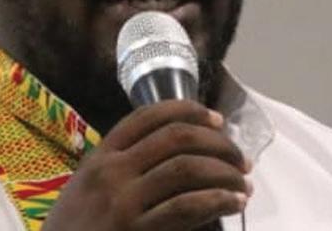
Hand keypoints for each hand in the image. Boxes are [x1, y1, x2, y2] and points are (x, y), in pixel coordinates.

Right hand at [42, 100, 251, 230]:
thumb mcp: (88, 191)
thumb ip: (122, 170)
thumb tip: (179, 156)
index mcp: (100, 157)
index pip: (148, 116)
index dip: (189, 111)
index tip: (217, 121)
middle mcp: (111, 172)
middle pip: (176, 137)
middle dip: (218, 144)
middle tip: (240, 160)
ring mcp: (122, 201)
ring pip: (187, 168)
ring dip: (224, 173)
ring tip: (243, 185)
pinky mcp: (136, 230)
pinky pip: (187, 207)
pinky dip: (218, 201)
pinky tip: (233, 203)